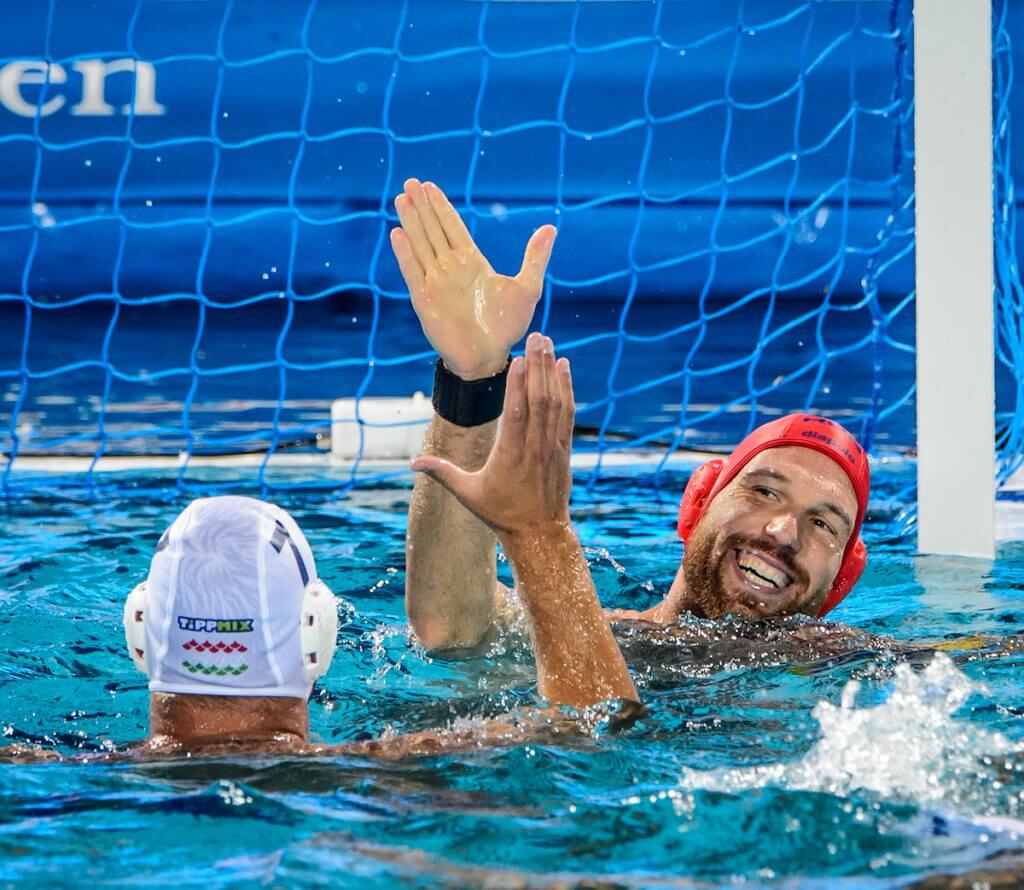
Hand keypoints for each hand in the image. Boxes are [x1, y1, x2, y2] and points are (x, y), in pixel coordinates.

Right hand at [390, 179, 556, 379]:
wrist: (489, 357)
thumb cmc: (507, 327)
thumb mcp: (527, 288)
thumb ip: (534, 258)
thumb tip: (551, 228)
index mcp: (472, 263)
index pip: (453, 227)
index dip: (441, 207)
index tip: (430, 186)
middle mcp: (451, 269)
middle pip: (433, 230)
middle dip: (423, 206)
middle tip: (411, 181)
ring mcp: (436, 282)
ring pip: (421, 245)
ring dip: (412, 221)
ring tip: (402, 198)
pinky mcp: (425, 299)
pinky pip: (413, 272)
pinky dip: (405, 253)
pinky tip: (398, 233)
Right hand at [410, 333, 572, 542]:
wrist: (539, 534)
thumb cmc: (501, 513)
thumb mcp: (468, 495)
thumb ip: (442, 474)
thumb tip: (413, 463)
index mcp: (510, 455)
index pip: (516, 415)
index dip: (518, 386)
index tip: (518, 359)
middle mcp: (535, 447)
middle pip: (539, 400)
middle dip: (539, 366)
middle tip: (537, 336)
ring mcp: (553, 446)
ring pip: (555, 403)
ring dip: (552, 371)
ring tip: (548, 342)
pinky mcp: (564, 448)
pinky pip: (567, 414)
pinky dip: (567, 389)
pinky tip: (564, 367)